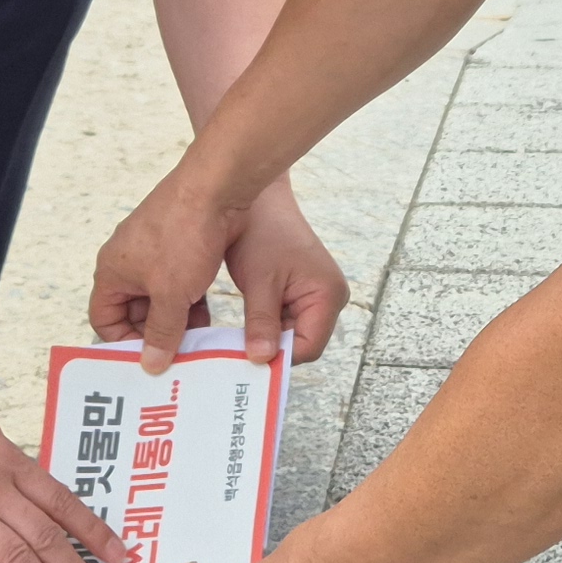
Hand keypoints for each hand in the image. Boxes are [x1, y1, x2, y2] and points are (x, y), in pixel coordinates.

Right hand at [92, 168, 250, 373]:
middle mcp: (128, 261)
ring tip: (197, 343)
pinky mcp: (180, 246)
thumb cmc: (183, 237)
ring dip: (177, 321)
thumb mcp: (172, 294)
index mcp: (113, 271)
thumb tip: (150, 364)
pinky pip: (178, 284)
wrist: (215, 188)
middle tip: (177, 359)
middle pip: (134, 311)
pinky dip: (191, 302)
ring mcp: (155, 252)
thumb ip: (161, 332)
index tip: (149, 359)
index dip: (122, 341)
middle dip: (155, 334)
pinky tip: (210, 318)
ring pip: (160, 299)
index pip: (104, 319)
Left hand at [219, 187, 346, 370]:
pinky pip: (283, 321)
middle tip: (233, 358)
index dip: (277, 358)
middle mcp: (329, 299)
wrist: (259, 198)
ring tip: (232, 343)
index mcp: (328, 295)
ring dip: (263, 337)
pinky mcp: (300, 293)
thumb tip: (259, 361)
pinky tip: (240, 326)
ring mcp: (316, 296)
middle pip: (299, 344)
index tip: (243, 363)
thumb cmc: (261, 231)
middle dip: (269, 349)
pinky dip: (263, 326)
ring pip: (289, 335)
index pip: (307, 347)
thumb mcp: (259, 282)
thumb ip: (261, 324)